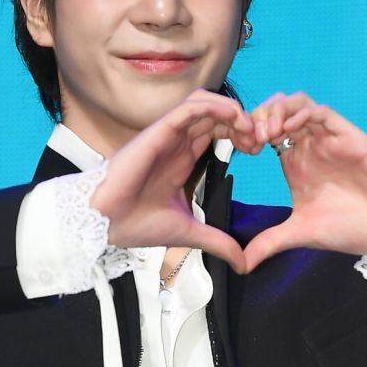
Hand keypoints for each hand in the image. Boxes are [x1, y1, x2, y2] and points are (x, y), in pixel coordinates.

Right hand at [90, 89, 256, 273]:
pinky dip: (215, 106)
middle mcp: (177, 142)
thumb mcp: (188, 232)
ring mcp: (169, 134)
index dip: (241, 135)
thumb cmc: (136, 224)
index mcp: (183, 159)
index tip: (258, 151)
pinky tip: (233, 118)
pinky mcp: (160, 129)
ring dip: (232, 111)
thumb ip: (217, 241)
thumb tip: (243, 262)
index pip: (217, 132)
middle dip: (243, 122)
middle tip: (260, 140)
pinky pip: (191, 106)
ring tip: (250, 128)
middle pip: (216, 116)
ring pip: (206, 104)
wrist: (105, 222)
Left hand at [244, 92, 366, 270]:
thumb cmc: (350, 228)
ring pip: (297, 104)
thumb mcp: (300, 233)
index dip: (249, 133)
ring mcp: (327, 138)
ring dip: (278, 111)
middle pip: (277, 112)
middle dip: (259, 116)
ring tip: (268, 132)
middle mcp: (309, 146)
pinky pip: (321, 112)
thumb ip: (269, 242)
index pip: (265, 132)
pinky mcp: (347, 135)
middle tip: (252, 137)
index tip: (243, 149)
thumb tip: (241, 265)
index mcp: (294, 162)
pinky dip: (302, 113)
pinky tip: (289, 128)